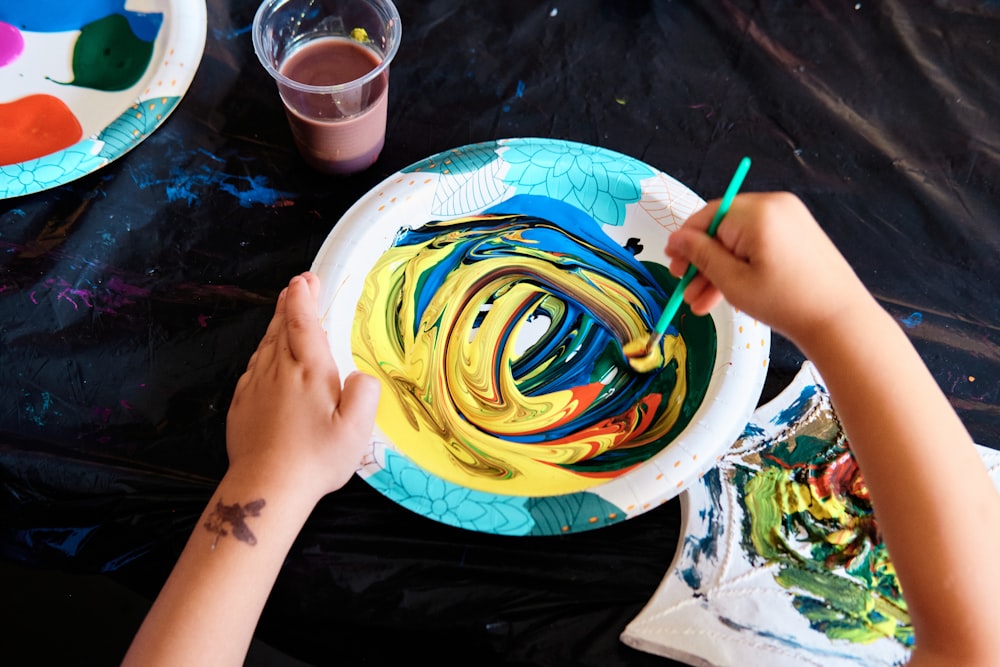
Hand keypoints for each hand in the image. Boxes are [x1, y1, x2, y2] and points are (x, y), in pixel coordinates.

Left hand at [225, 272, 379, 499]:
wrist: (265, 487)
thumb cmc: (316, 459)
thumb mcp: (356, 430)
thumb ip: (364, 394)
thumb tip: (360, 376)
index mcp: (308, 371)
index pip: (302, 323)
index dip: (303, 298)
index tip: (305, 279)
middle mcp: (277, 371)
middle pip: (280, 328)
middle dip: (289, 303)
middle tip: (297, 285)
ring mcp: (254, 386)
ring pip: (265, 345)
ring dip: (275, 325)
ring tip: (284, 313)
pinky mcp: (241, 404)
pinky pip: (253, 367)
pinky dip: (263, 352)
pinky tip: (267, 358)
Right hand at [665, 192, 873, 345]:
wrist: (839, 320)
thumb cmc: (786, 302)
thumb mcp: (732, 281)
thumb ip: (700, 255)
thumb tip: (676, 238)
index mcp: (758, 212)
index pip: (707, 216)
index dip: (686, 240)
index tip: (671, 261)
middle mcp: (776, 206)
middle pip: (723, 228)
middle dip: (702, 260)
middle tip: (686, 287)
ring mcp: (790, 219)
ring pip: (739, 239)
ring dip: (720, 268)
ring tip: (703, 302)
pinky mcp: (798, 234)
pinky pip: (758, 243)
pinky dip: (742, 265)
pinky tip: (728, 293)